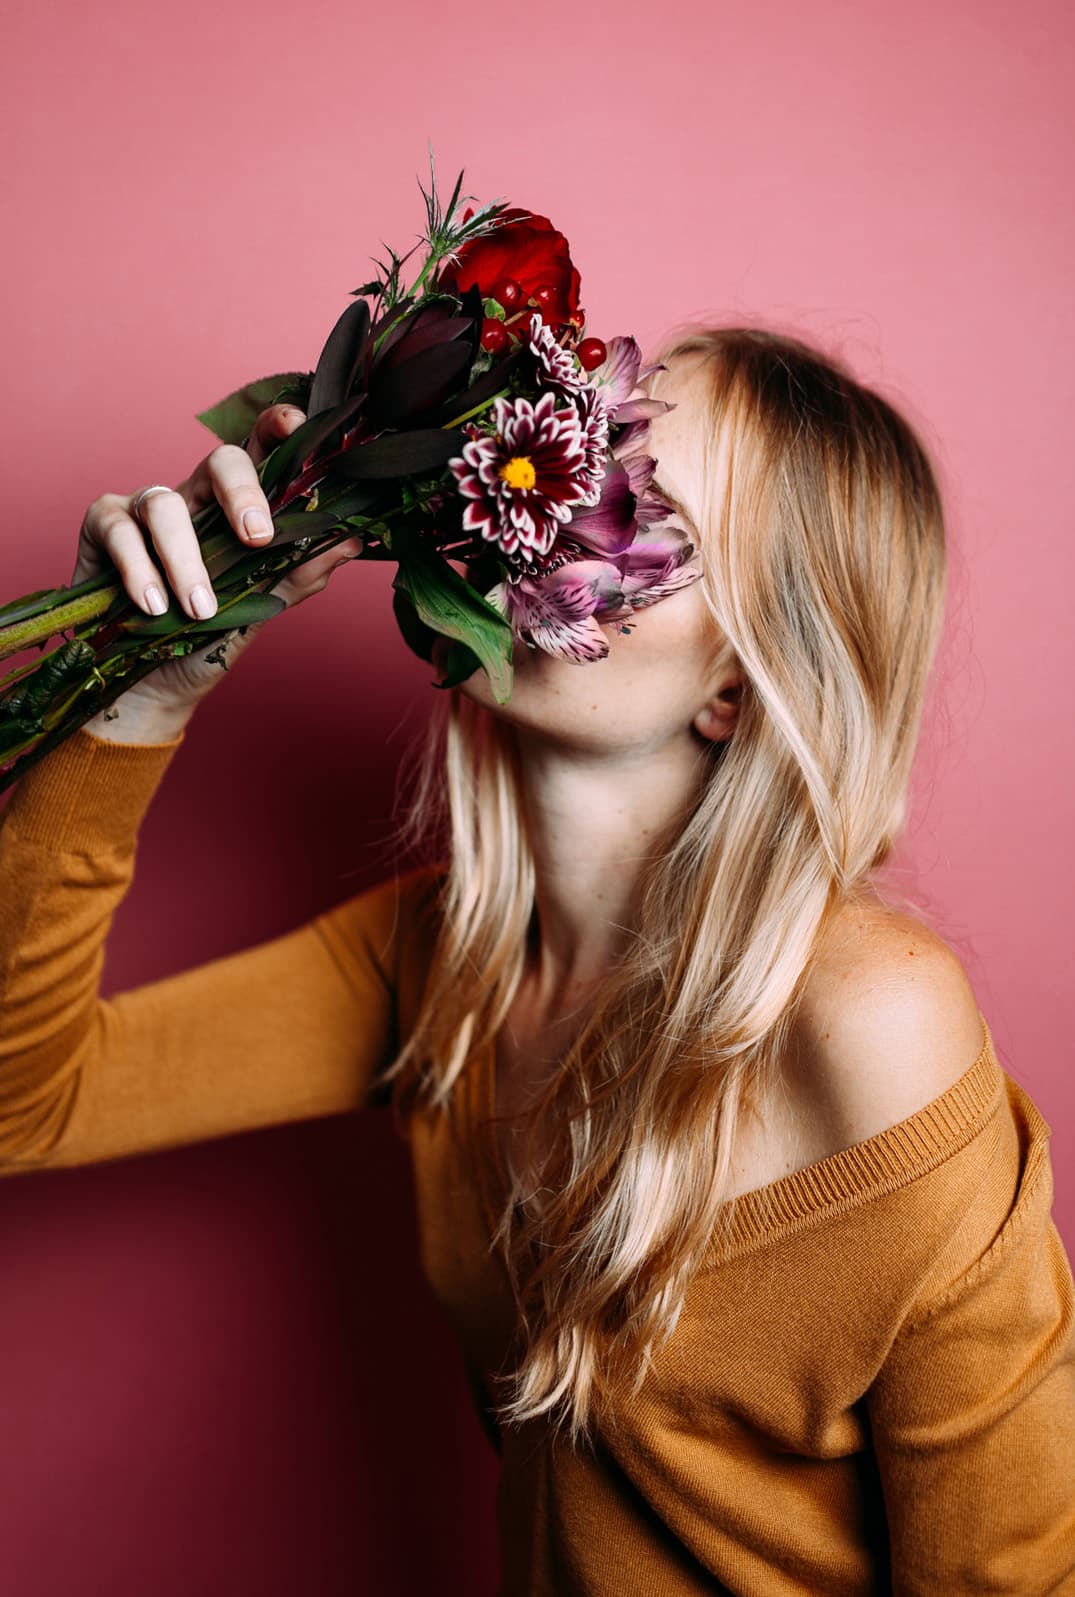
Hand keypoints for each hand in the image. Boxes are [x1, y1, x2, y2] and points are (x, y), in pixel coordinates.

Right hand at [74, 405, 362, 728]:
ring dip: (185, 559)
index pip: (262, 456)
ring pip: (166, 504)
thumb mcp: (259, 608)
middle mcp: (196, 499)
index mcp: (237, 510)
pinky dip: (138, 569)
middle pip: (220, 460)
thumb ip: (300, 573)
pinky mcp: (102, 528)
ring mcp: (146, 508)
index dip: (275, 428)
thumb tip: (353, 540)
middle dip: (241, 491)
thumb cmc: (207, 639)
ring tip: (200, 609)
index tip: (295, 425)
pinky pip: (119, 530)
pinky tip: (154, 605)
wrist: (155, 688)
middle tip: (256, 538)